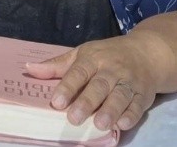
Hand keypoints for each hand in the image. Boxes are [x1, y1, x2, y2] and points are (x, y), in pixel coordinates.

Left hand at [25, 33, 161, 130]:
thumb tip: (29, 68)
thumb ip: (57, 65)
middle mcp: (111, 70)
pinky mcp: (143, 95)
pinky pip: (137, 106)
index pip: (79, 72)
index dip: (67, 86)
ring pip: (119, 96)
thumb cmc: (107, 55)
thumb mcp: (82, 54)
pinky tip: (122, 124)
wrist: (147, 53)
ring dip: (110, 110)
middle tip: (74, 118)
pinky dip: (131, 115)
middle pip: (99, 86)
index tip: (56, 102)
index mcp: (93, 59)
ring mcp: (129, 82)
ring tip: (99, 124)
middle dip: (87, 102)